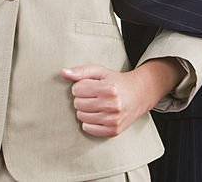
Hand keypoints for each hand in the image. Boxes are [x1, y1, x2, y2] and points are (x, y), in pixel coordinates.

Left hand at [60, 58, 181, 137]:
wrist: (139, 95)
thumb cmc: (116, 82)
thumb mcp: (100, 71)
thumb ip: (80, 71)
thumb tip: (62, 72)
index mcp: (109, 88)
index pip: (77, 89)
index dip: (80, 86)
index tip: (89, 86)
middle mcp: (113, 105)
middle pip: (78, 104)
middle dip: (81, 98)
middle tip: (93, 95)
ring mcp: (114, 120)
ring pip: (81, 117)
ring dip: (85, 110)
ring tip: (96, 104)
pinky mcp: (114, 131)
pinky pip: (88, 128)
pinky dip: (89, 122)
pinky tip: (98, 114)